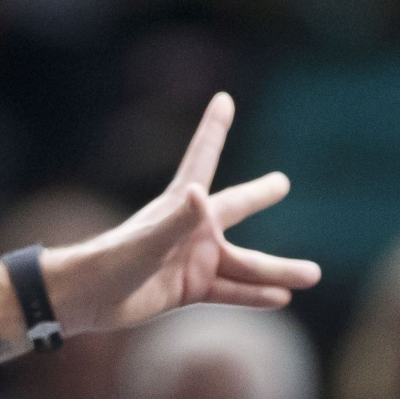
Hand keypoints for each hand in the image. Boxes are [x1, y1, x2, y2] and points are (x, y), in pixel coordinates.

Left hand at [39, 93, 319, 334]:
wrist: (87, 299)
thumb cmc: (112, 261)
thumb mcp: (147, 240)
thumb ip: (176, 220)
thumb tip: (201, 195)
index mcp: (179, 205)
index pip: (202, 158)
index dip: (214, 128)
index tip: (223, 98)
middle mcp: (191, 229)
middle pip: (235, 209)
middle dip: (259, 195)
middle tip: (283, 182)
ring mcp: (192, 260)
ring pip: (245, 265)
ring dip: (277, 272)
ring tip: (312, 275)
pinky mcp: (189, 289)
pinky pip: (230, 291)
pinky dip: (255, 297)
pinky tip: (281, 299)